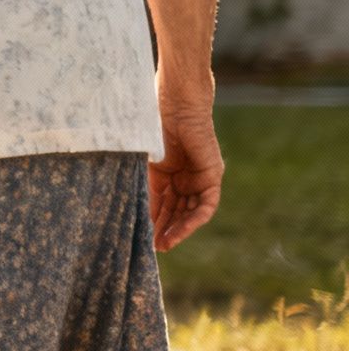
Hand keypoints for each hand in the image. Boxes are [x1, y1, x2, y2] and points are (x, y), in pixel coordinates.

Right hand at [149, 104, 222, 251]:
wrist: (174, 103)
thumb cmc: (154, 122)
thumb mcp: (146, 162)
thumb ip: (146, 185)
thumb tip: (138, 210)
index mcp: (168, 171)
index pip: (163, 203)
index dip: (154, 220)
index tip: (144, 237)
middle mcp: (186, 177)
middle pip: (177, 210)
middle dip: (166, 229)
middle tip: (155, 247)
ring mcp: (200, 176)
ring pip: (192, 211)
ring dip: (180, 229)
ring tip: (165, 244)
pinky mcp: (212, 175)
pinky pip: (206, 204)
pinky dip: (194, 218)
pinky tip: (181, 230)